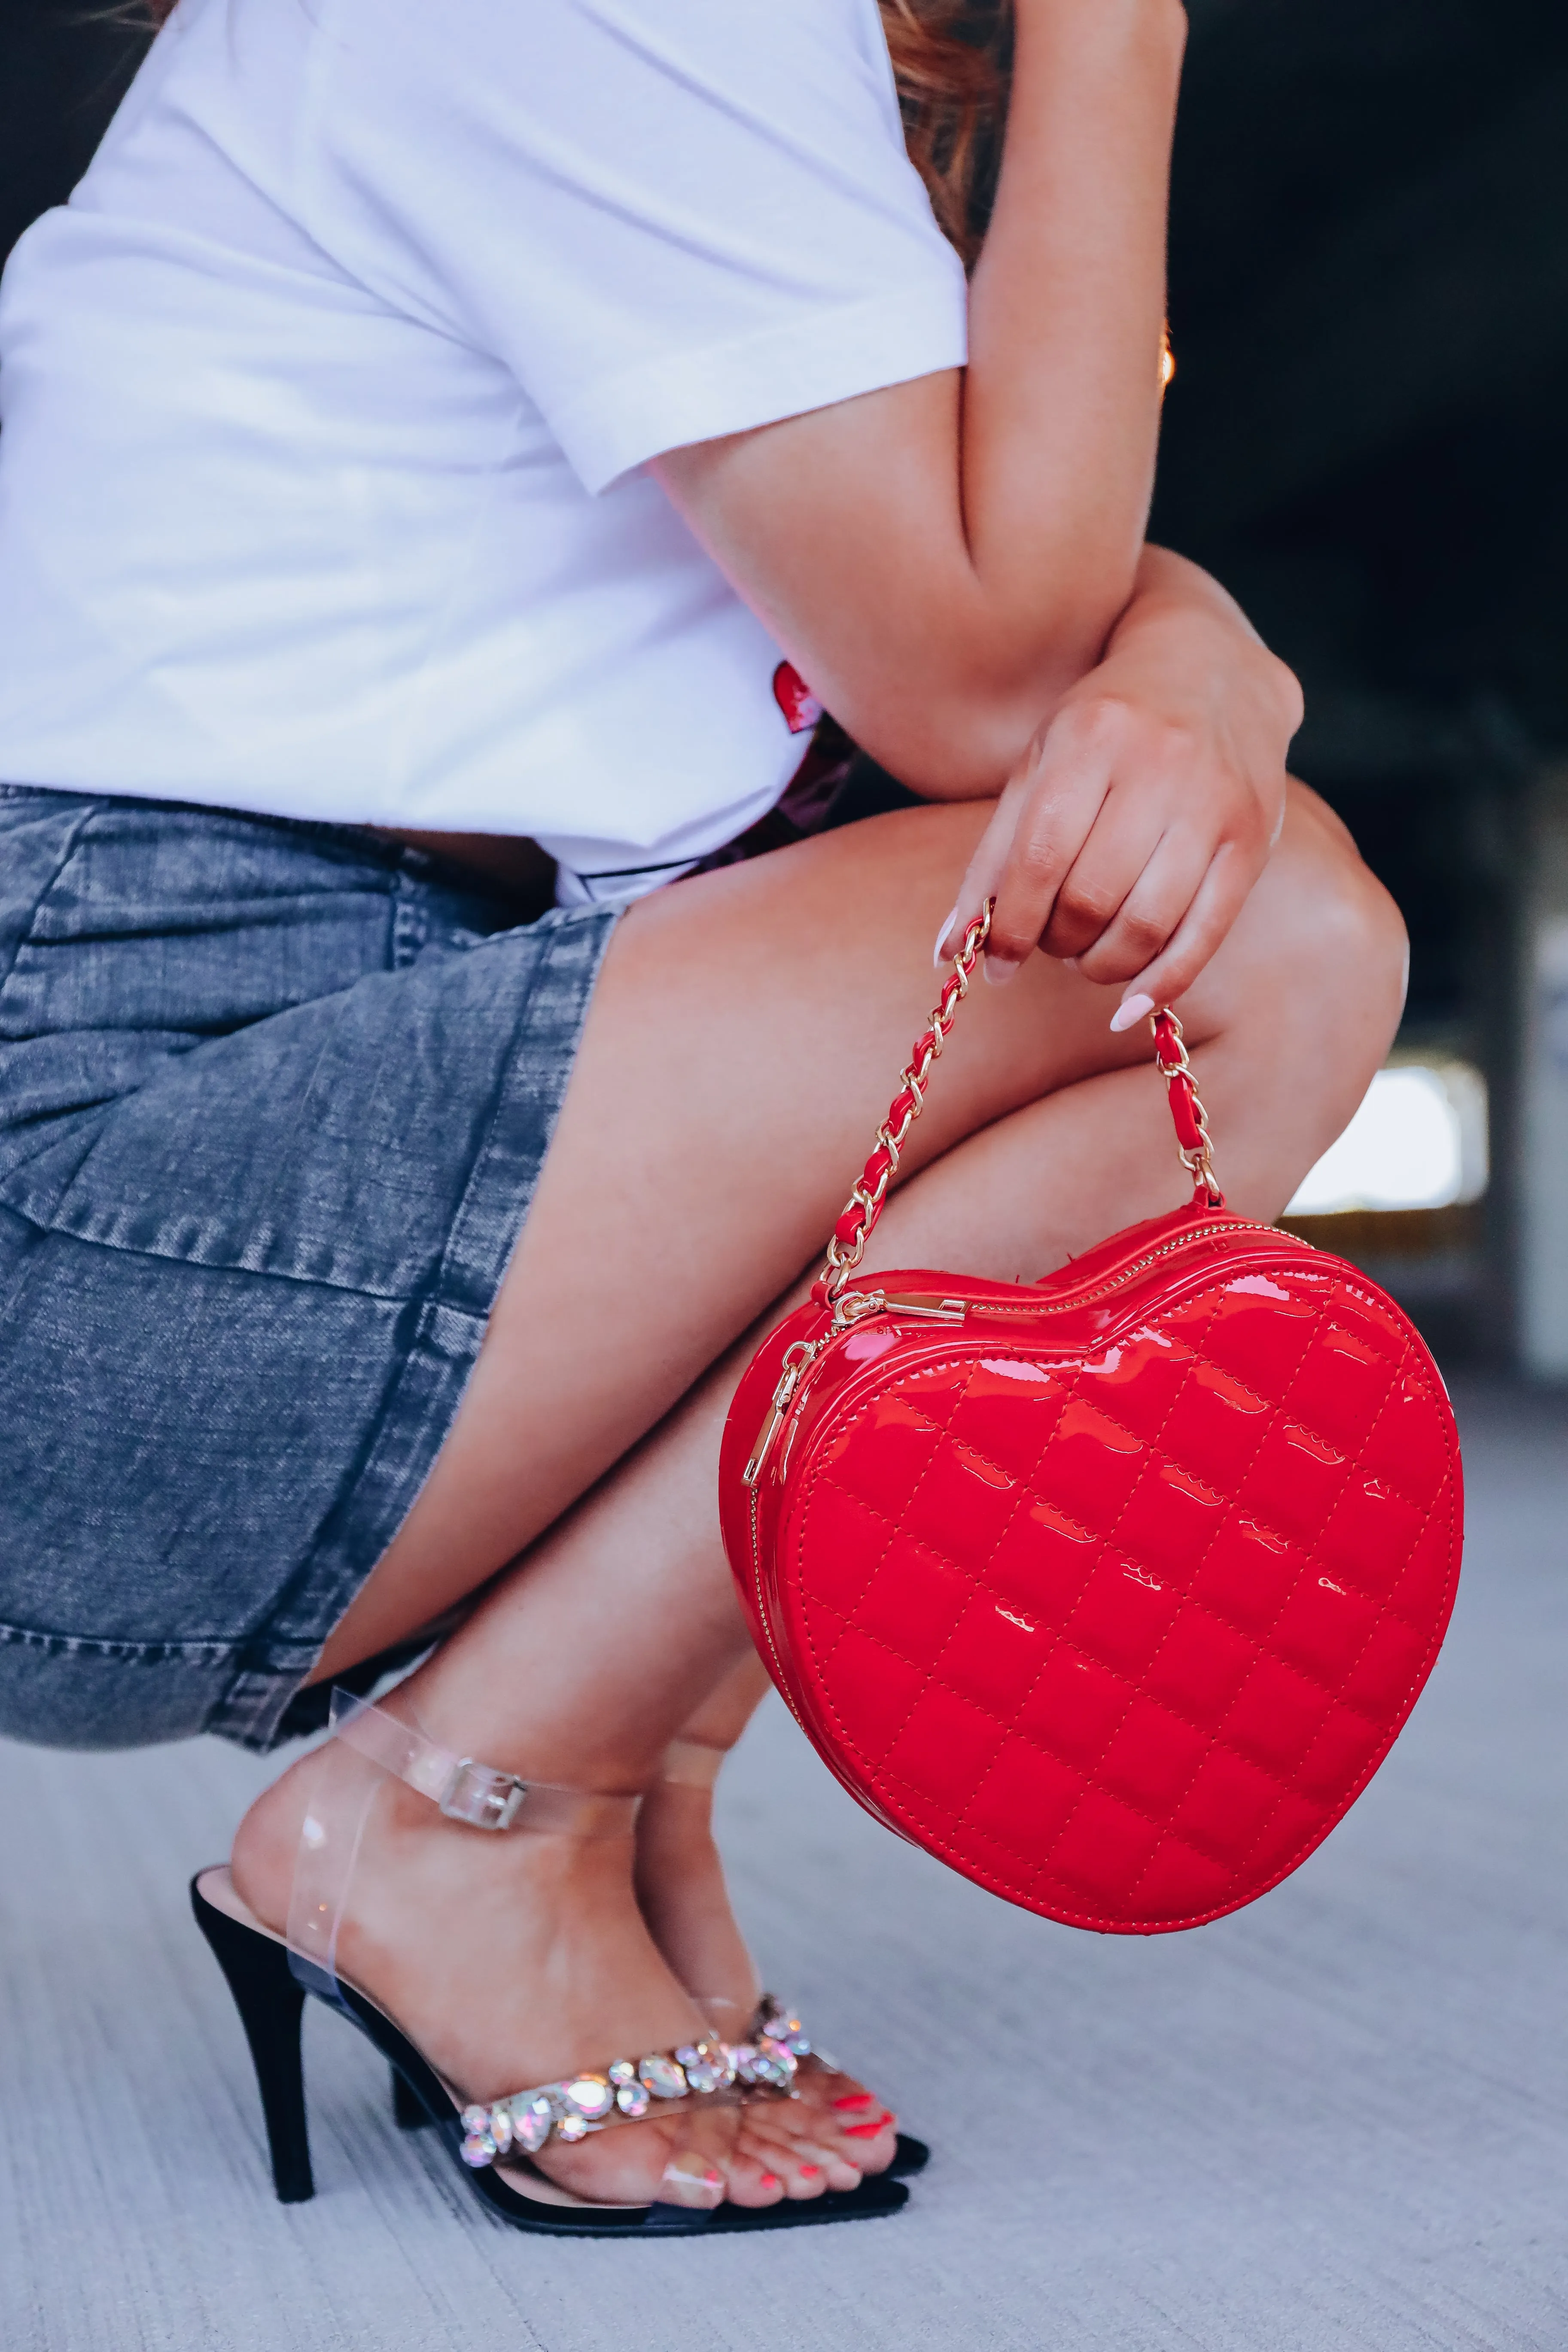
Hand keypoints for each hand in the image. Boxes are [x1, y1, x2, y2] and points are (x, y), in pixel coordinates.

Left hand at [937, 549, 1302, 1024]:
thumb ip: (994, 854)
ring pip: (1147, 924)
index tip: (995, 964)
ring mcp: (1214, 802)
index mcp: (1092, 737)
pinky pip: (1205, 935)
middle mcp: (1159, 765)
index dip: (1010, 925)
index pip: (1039, 858)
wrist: (1212, 669)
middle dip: (1057, 942)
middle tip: (1051, 943)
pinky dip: (1160, 984)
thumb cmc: (1107, 728)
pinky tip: (1128, 1006)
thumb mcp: (1040, 765)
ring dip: (1101, 965)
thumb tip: (948, 950)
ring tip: (1085, 956)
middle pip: (1091, 896)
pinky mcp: (1253, 838)